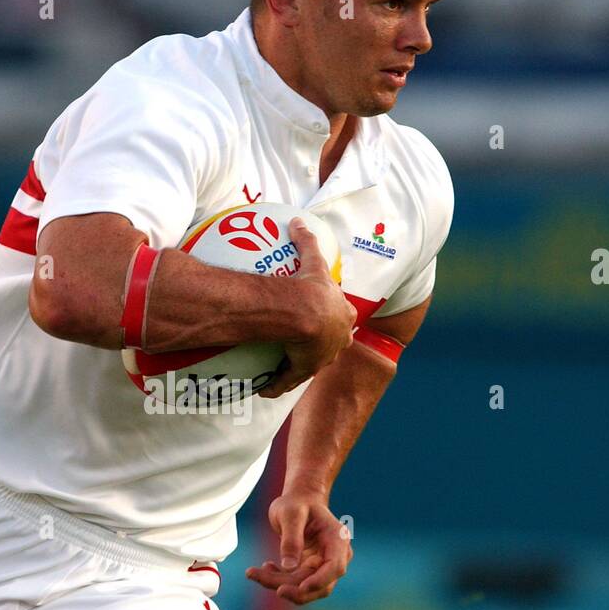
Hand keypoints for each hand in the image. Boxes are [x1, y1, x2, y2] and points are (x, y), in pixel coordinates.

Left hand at [245, 491, 352, 604]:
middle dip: (291, 587)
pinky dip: (278, 580)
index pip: (335, 567)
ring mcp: (323, 566)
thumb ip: (291, 539)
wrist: (299, 502)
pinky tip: (265, 568)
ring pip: (305, 588)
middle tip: (258, 577)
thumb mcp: (291, 514)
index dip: (319, 581)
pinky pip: (295, 583)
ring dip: (279, 584)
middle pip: (319, 584)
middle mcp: (335, 556)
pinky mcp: (309, 571)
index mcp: (338, 539)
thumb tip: (288, 567)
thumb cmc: (297, 503)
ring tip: (254, 572)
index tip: (301, 588)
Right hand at [258, 217, 356, 399]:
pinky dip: (278, 384)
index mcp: (342, 314)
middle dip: (326, 344)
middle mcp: (338, 338)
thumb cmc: (311, 287)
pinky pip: (290, 379)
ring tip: (285, 366)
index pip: (343, 316)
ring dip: (299, 366)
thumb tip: (296, 220)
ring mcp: (323, 356)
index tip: (325, 316)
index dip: (336, 317)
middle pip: (334, 342)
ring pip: (313, 363)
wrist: (306, 312)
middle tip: (307, 344)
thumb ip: (306, 241)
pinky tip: (265, 389)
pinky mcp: (306, 369)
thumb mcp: (312, 261)